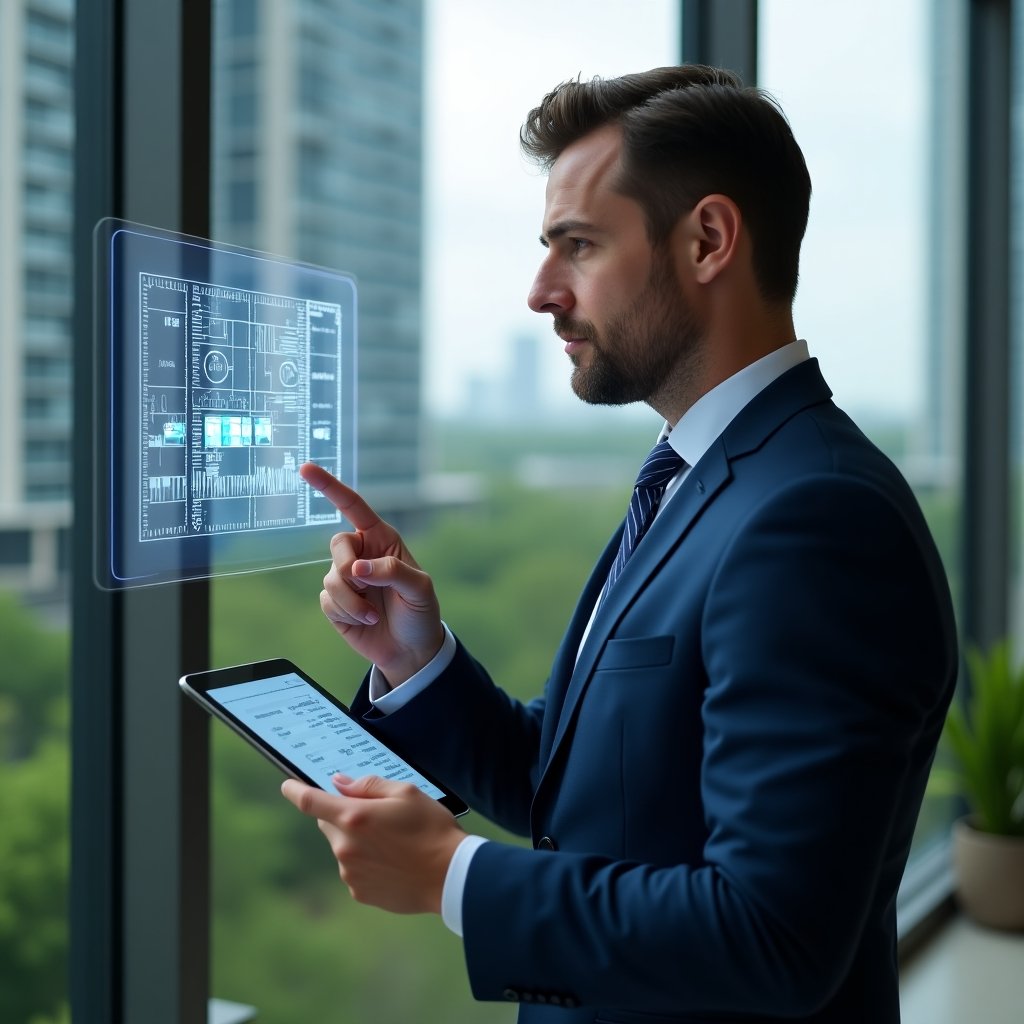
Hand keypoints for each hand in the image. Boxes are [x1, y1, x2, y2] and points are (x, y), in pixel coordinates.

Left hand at [281, 774, 465, 913]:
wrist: (450, 876)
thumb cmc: (431, 829)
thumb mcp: (407, 793)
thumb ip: (369, 785)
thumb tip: (339, 783)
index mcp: (354, 817)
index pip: (310, 802)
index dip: (295, 791)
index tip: (288, 786)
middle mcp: (345, 847)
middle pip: (329, 823)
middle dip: (343, 815)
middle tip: (375, 815)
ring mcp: (350, 873)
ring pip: (342, 847)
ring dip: (356, 840)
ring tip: (393, 842)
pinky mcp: (359, 892)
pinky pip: (354, 869)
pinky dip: (366, 862)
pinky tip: (393, 861)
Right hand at [300, 462, 443, 684]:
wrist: (411, 650)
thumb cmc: (420, 612)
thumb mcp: (419, 589)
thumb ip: (392, 571)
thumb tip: (357, 569)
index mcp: (381, 539)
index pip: (352, 506)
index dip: (329, 486)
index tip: (305, 468)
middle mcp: (361, 553)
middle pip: (337, 544)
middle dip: (347, 568)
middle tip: (364, 585)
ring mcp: (346, 578)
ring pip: (331, 578)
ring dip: (353, 600)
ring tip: (375, 614)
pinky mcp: (335, 602)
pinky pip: (327, 600)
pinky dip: (347, 613)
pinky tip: (366, 620)